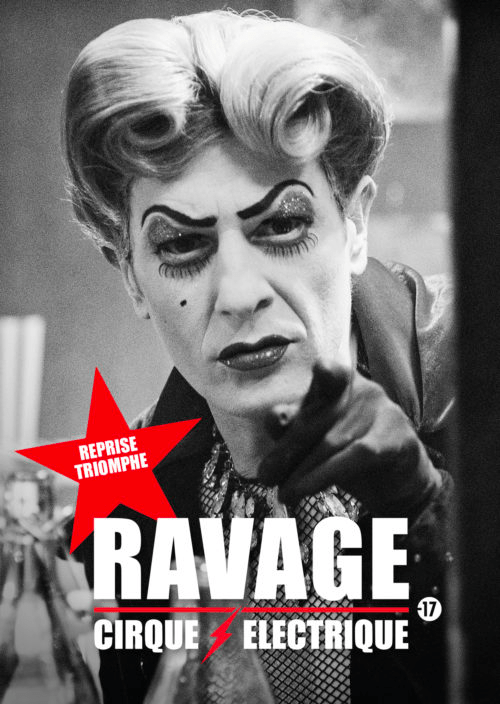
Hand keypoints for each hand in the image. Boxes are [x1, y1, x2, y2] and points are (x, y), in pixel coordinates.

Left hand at [258, 363, 441, 515]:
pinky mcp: (396, 437)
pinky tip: (306, 490)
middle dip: (287, 448)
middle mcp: (360, 389)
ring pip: (332, 441)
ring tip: (285, 494)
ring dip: (303, 471)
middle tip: (266, 476)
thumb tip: (270, 431)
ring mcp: (381, 410)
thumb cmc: (350, 450)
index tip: (297, 391)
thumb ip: (294, 430)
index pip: (325, 374)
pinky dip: (326, 474)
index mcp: (338, 381)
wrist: (402, 480)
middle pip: (316, 416)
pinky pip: (356, 455)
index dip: (315, 379)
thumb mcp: (317, 438)